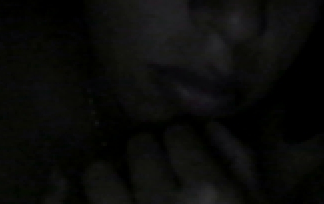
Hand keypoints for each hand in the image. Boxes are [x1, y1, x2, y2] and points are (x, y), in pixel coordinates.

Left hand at [82, 122, 268, 203]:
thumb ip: (241, 164)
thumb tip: (212, 125)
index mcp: (210, 189)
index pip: (180, 135)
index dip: (180, 139)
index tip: (182, 146)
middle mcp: (166, 201)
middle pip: (141, 147)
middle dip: (147, 151)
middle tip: (153, 163)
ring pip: (102, 172)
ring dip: (111, 173)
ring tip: (120, 180)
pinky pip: (81, 200)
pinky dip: (85, 192)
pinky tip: (97, 193)